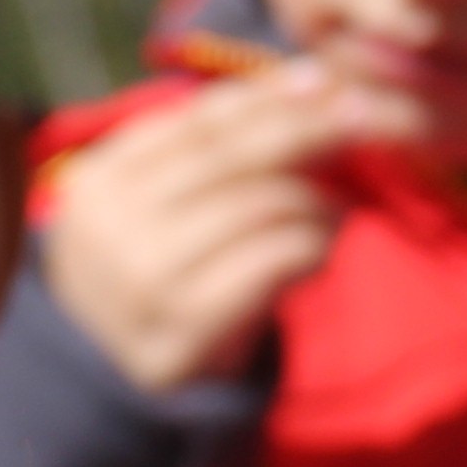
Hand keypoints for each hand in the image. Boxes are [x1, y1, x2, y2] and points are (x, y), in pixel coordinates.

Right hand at [37, 63, 412, 393]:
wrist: (115, 385)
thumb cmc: (160, 279)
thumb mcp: (165, 208)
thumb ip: (217, 155)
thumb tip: (311, 88)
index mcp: (103, 179)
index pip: (198, 121)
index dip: (265, 96)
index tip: (322, 81)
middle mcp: (113, 224)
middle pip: (232, 155)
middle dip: (307, 129)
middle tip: (364, 119)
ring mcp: (143, 282)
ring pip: (258, 206)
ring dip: (316, 202)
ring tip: (338, 213)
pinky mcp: (182, 334)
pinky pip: (269, 264)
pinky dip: (312, 247)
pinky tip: (326, 249)